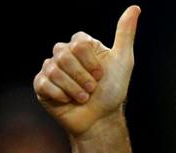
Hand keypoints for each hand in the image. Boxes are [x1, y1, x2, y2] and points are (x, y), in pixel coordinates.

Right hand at [34, 6, 139, 136]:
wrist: (101, 119)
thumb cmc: (112, 92)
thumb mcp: (123, 61)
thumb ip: (125, 34)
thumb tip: (134, 8)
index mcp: (80, 45)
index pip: (78, 43)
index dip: (91, 63)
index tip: (101, 75)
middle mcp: (63, 54)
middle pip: (64, 55)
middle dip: (83, 77)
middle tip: (92, 89)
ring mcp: (51, 69)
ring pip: (54, 70)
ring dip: (74, 89)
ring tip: (84, 98)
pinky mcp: (41, 85)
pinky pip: (44, 83)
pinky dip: (61, 95)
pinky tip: (68, 101)